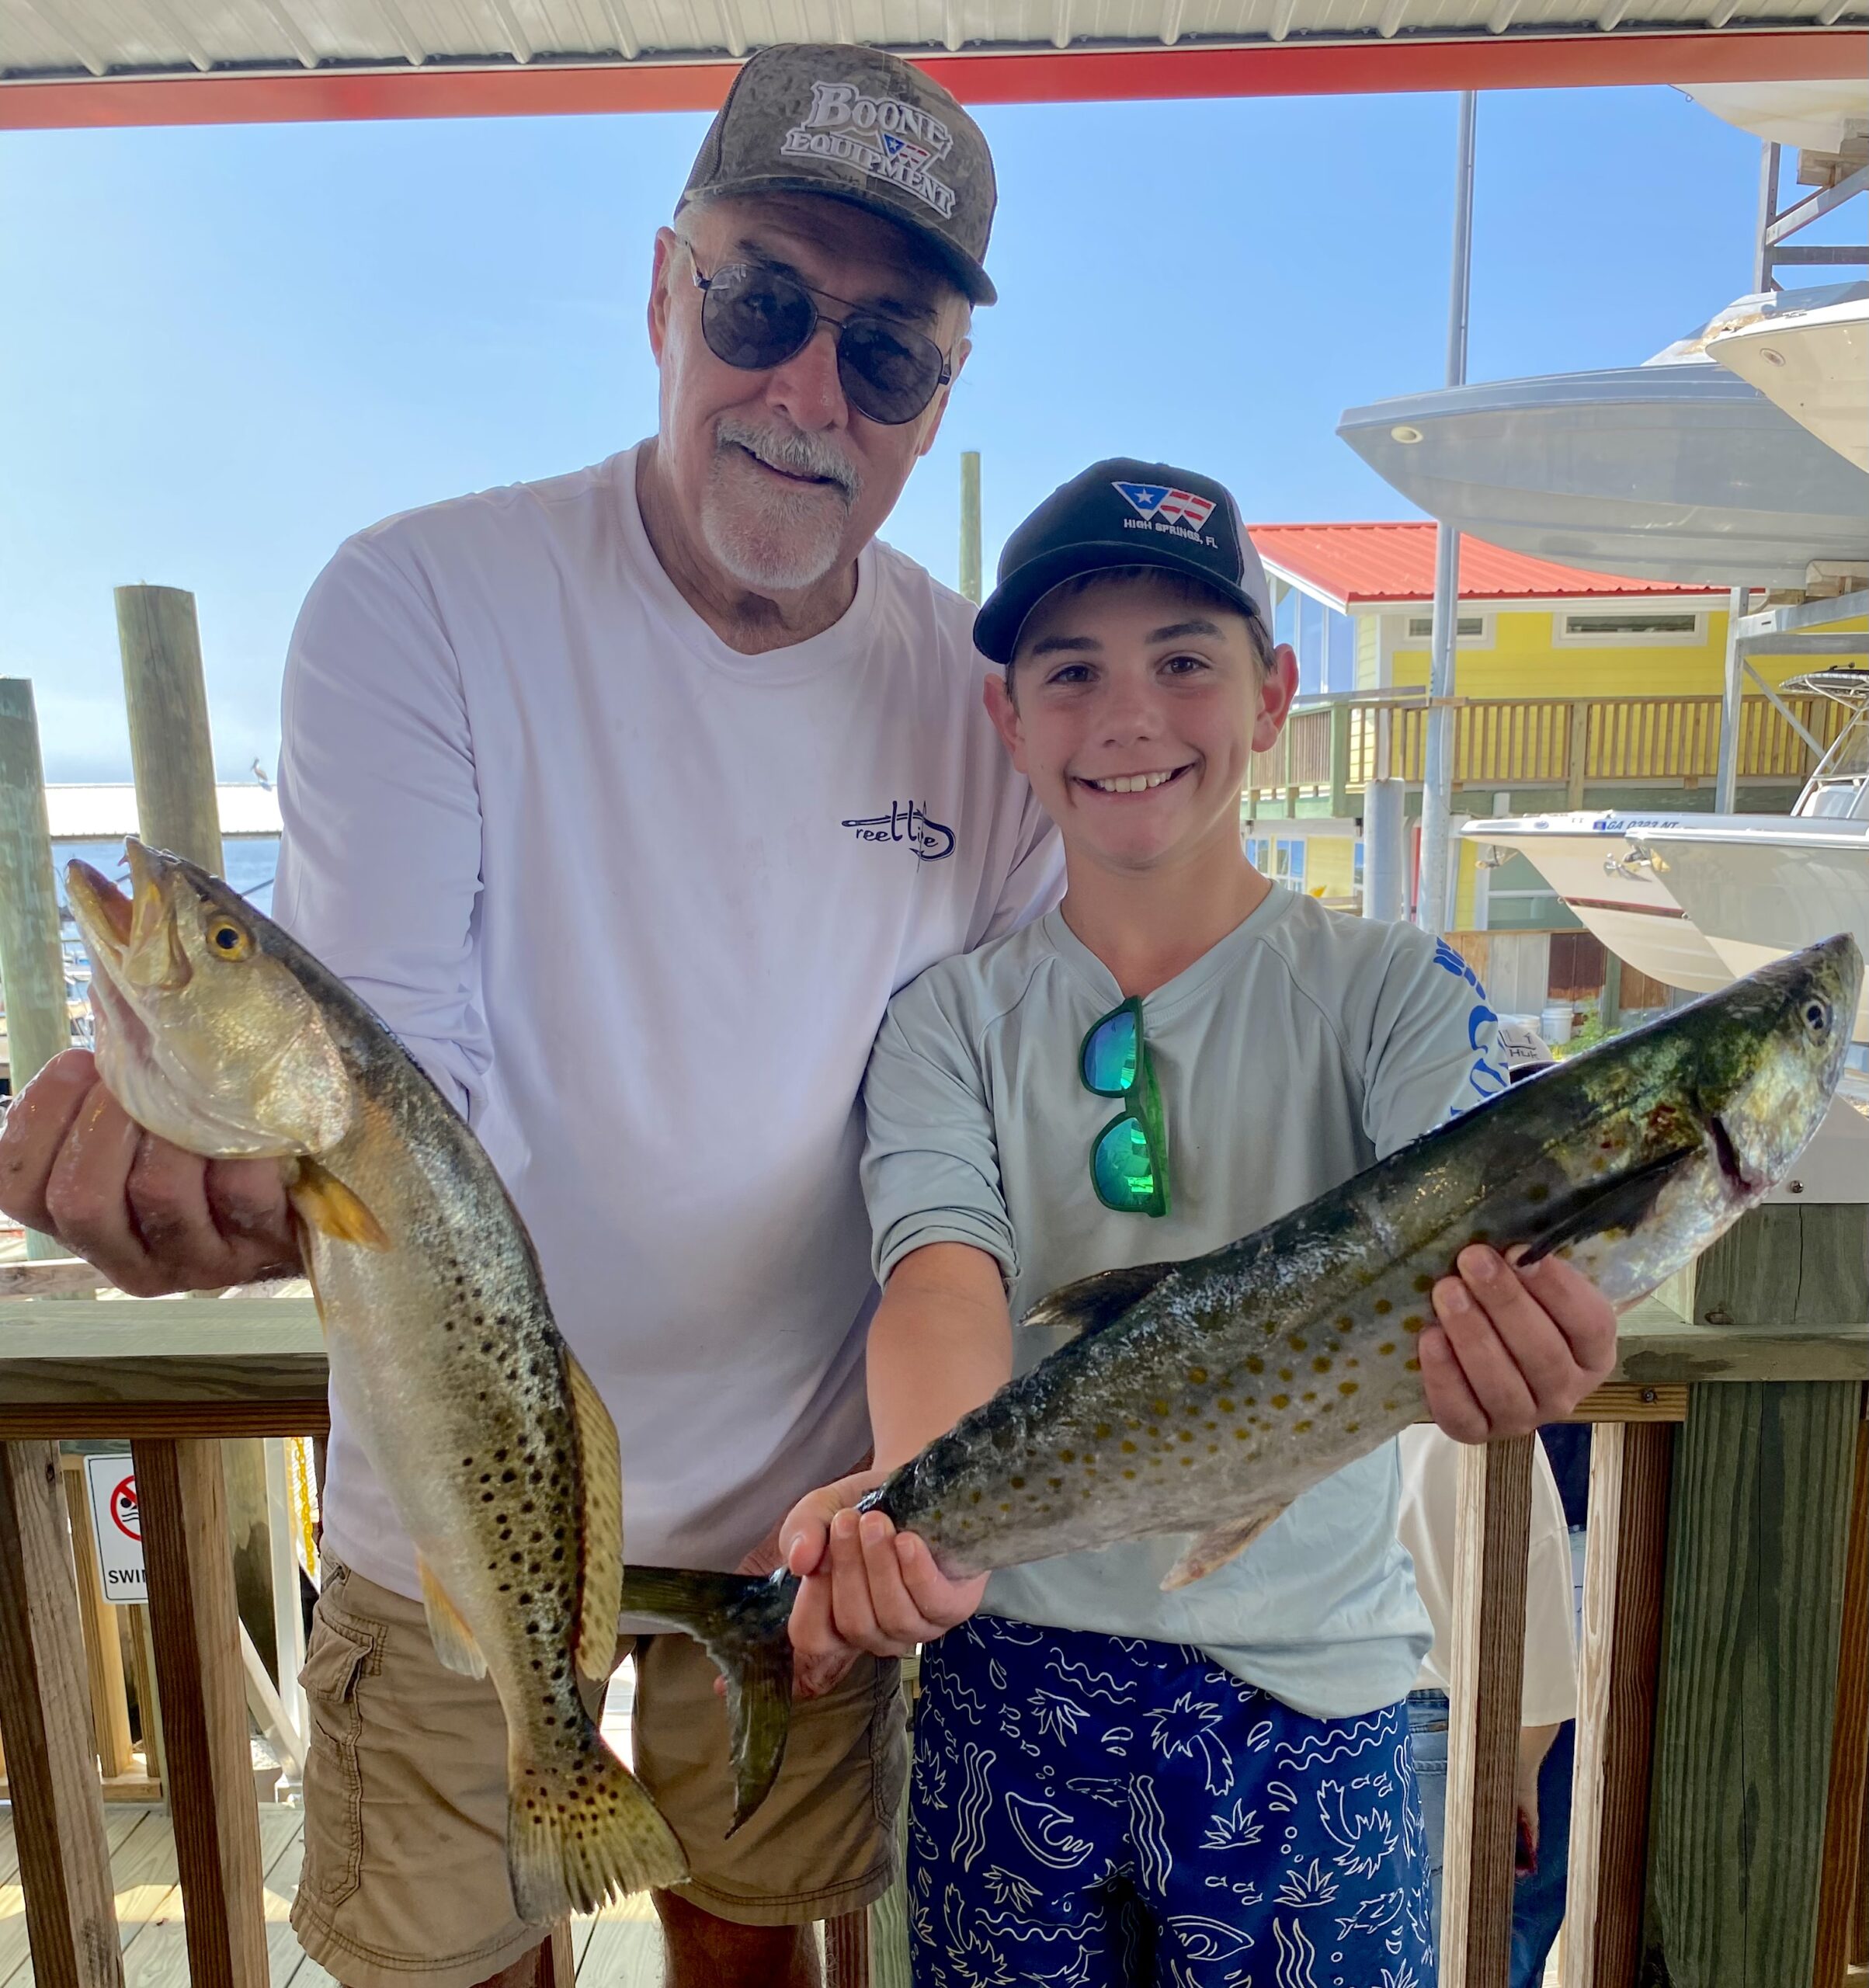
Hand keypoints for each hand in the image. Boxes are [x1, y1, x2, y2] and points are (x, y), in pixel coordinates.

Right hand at [0, 1050, 298, 1295]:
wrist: (301, 1212)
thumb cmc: (210, 1159)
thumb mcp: (148, 1133)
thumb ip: (115, 1093)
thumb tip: (114, 1000)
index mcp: (83, 1227)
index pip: (16, 1189)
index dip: (37, 1119)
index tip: (77, 1062)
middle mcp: (126, 1258)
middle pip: (79, 1198)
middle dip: (105, 1121)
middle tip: (138, 1079)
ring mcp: (192, 1263)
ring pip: (158, 1191)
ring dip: (175, 1129)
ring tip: (194, 1096)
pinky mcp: (256, 1250)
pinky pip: (240, 1190)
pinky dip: (242, 1146)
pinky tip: (251, 1120)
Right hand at [781, 1469, 987, 1699]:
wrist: (915, 1484)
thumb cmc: (864, 1504)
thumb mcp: (823, 1508)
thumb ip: (802, 1529)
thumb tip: (798, 1561)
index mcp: (837, 1620)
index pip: (812, 1637)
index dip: (812, 1597)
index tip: (821, 1548)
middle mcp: (876, 1633)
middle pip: (854, 1623)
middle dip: (849, 1567)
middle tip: (847, 1519)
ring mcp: (916, 1627)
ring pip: (894, 1617)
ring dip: (881, 1565)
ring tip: (875, 1521)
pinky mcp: (953, 1608)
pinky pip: (934, 1605)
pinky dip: (917, 1573)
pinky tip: (908, 1541)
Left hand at [1421, 1247, 1616, 1441]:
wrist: (1489, 1352)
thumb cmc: (1519, 1308)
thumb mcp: (1536, 1286)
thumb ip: (1530, 1268)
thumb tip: (1506, 1239)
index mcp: (1595, 1354)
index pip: (1588, 1325)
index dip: (1555, 1287)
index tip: (1518, 1250)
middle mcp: (1566, 1393)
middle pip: (1543, 1354)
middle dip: (1505, 1303)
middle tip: (1472, 1260)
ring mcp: (1524, 1418)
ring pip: (1502, 1386)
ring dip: (1473, 1336)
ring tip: (1446, 1292)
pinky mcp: (1479, 1432)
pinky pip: (1463, 1415)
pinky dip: (1444, 1378)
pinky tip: (1429, 1339)